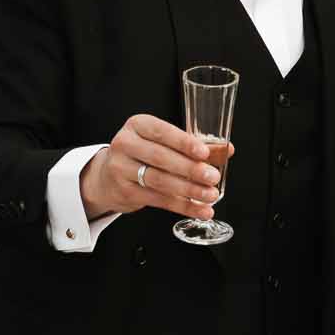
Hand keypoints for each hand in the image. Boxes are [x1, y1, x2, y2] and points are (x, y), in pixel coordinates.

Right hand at [79, 114, 228, 222]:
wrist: (108, 176)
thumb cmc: (143, 154)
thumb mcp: (164, 142)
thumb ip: (195, 146)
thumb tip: (227, 149)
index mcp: (138, 125)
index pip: (161, 132)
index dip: (184, 143)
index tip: (204, 153)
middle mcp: (125, 144)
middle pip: (161, 158)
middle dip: (190, 169)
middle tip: (213, 177)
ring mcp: (121, 169)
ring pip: (159, 180)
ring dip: (189, 190)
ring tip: (210, 195)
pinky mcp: (125, 192)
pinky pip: (158, 200)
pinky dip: (182, 206)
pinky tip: (200, 209)